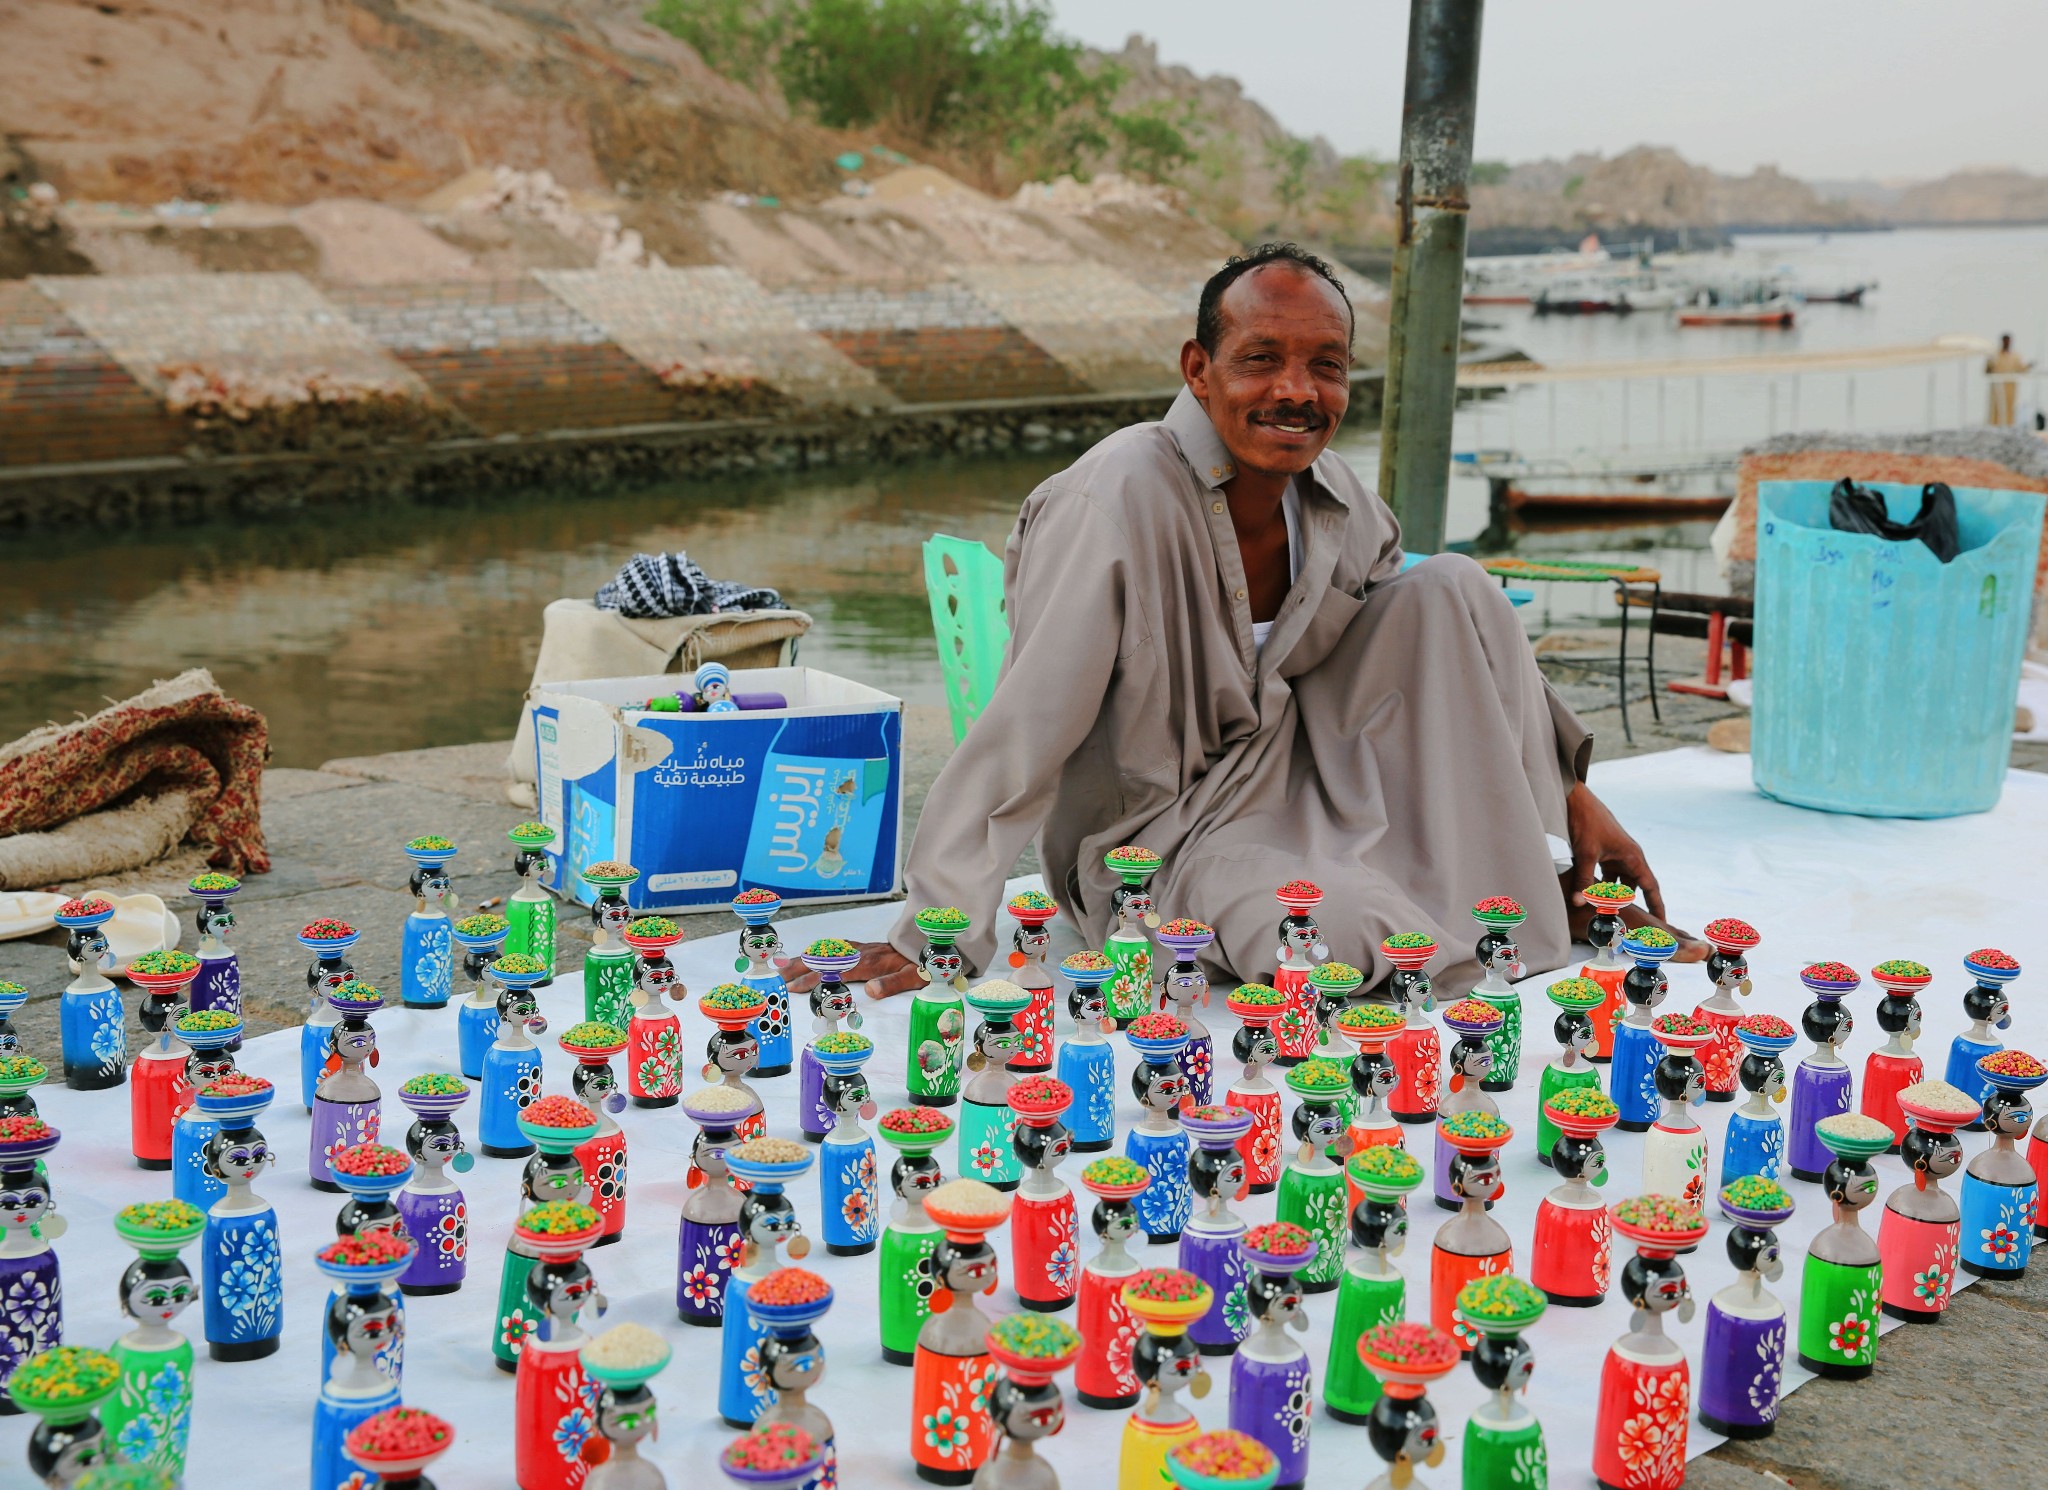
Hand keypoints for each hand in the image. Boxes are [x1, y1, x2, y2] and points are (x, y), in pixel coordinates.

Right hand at [781, 939, 923, 999]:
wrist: (929, 941)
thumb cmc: (921, 963)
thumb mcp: (913, 977)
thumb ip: (892, 983)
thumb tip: (870, 991)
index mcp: (869, 963)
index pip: (834, 973)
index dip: (813, 980)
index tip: (793, 988)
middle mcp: (860, 953)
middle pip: (823, 960)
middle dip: (797, 968)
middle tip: (776, 978)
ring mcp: (860, 948)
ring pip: (825, 952)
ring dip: (803, 959)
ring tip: (782, 966)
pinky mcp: (863, 946)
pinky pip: (834, 947)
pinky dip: (817, 951)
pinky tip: (810, 954)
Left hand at [1563, 782, 1704, 960]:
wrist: (1576, 799)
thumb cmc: (1586, 822)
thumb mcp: (1585, 853)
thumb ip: (1583, 880)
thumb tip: (1579, 904)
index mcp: (1633, 857)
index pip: (1650, 887)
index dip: (1657, 905)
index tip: (1664, 922)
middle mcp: (1628, 857)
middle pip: (1634, 888)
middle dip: (1631, 906)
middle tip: (1631, 927)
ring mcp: (1616, 855)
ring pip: (1618, 883)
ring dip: (1613, 898)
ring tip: (1609, 918)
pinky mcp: (1603, 853)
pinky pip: (1606, 876)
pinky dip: (1601, 888)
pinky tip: (1592, 900)